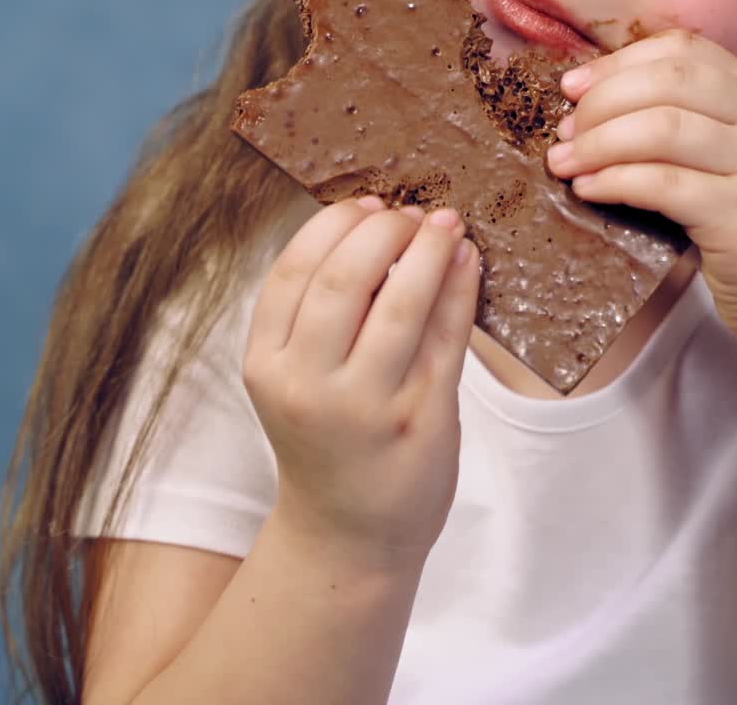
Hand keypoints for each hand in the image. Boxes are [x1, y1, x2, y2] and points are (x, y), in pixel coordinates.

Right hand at [244, 198, 479, 573]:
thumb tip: (377, 218)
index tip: (367, 203)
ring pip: (401, 303)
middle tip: (412, 214)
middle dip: (384, 229)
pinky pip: (448, 337)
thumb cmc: (328, 437)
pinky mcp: (422, 419)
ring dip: (429, 250)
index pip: (294, 271)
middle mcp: (308, 386)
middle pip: (343, 279)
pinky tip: (469, 260)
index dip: (334, 224)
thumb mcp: (297, 376)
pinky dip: (461, 288)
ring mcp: (366, 406)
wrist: (349, 534)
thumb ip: (321, 309)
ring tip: (447, 225)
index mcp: (267, 365)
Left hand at [547, 29, 736, 348]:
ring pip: (660, 128)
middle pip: (666, 81)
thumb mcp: (726, 154)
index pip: (680, 49)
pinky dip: (613, 181)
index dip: (617, 63)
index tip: (572, 88)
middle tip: (565, 133)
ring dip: (597, 142)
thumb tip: (587, 99)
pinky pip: (662, 184)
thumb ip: (680, 117)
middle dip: (601, 102)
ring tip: (562, 163)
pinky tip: (588, 189)